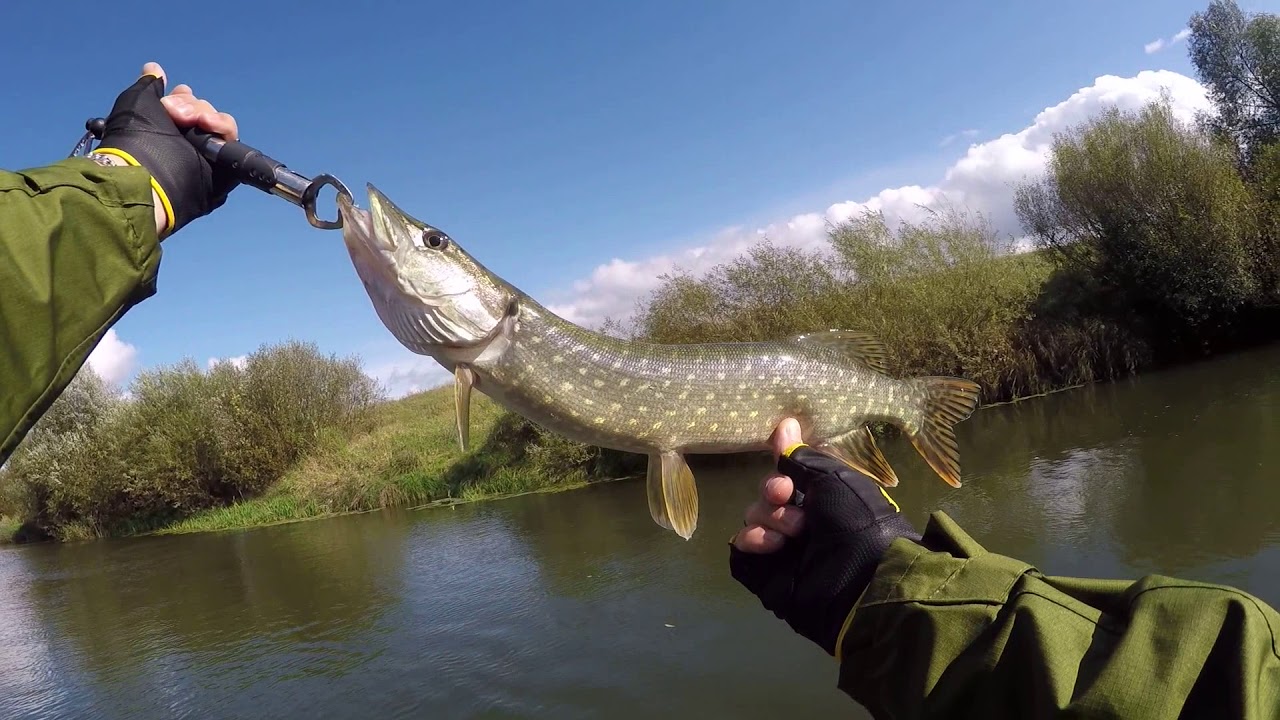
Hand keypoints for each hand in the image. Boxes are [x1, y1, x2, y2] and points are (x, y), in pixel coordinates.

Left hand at [93, 62, 240, 236]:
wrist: (148, 173)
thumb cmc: (136, 137)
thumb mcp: (136, 101)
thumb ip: (149, 85)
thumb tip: (153, 68)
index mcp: (164, 128)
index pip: (186, 105)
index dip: (183, 98)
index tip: (173, 97)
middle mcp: (185, 142)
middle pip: (205, 111)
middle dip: (194, 106)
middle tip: (175, 113)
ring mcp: (203, 156)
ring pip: (220, 125)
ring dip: (208, 115)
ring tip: (196, 121)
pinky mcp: (221, 170)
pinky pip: (232, 144)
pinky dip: (224, 131)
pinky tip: (210, 126)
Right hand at [729, 418, 921, 655]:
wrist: (861, 580)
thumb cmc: (856, 522)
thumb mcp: (834, 480)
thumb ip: (801, 457)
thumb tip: (784, 423)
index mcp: (822, 500)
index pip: (786, 478)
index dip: (780, 473)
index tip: (785, 477)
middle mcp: (802, 523)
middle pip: (765, 497)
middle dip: (772, 495)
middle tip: (786, 499)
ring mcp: (783, 550)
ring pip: (753, 519)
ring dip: (767, 519)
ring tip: (793, 534)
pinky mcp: (766, 575)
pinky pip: (742, 548)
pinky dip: (751, 541)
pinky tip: (769, 545)